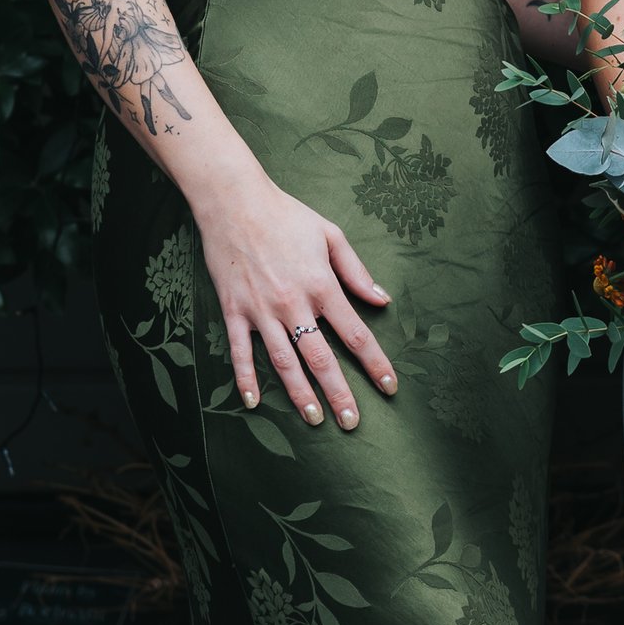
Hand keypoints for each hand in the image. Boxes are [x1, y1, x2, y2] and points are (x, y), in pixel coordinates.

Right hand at [192, 174, 397, 426]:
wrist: (234, 202)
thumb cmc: (287, 215)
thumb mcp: (331, 235)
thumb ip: (356, 271)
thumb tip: (381, 299)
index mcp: (322, 285)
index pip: (356, 334)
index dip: (375, 364)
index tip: (389, 387)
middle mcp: (293, 304)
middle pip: (321, 359)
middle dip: (340, 393)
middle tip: (352, 422)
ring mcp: (261, 310)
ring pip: (284, 363)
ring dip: (300, 394)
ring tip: (315, 419)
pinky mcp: (234, 310)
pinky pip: (240, 352)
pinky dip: (246, 378)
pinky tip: (254, 402)